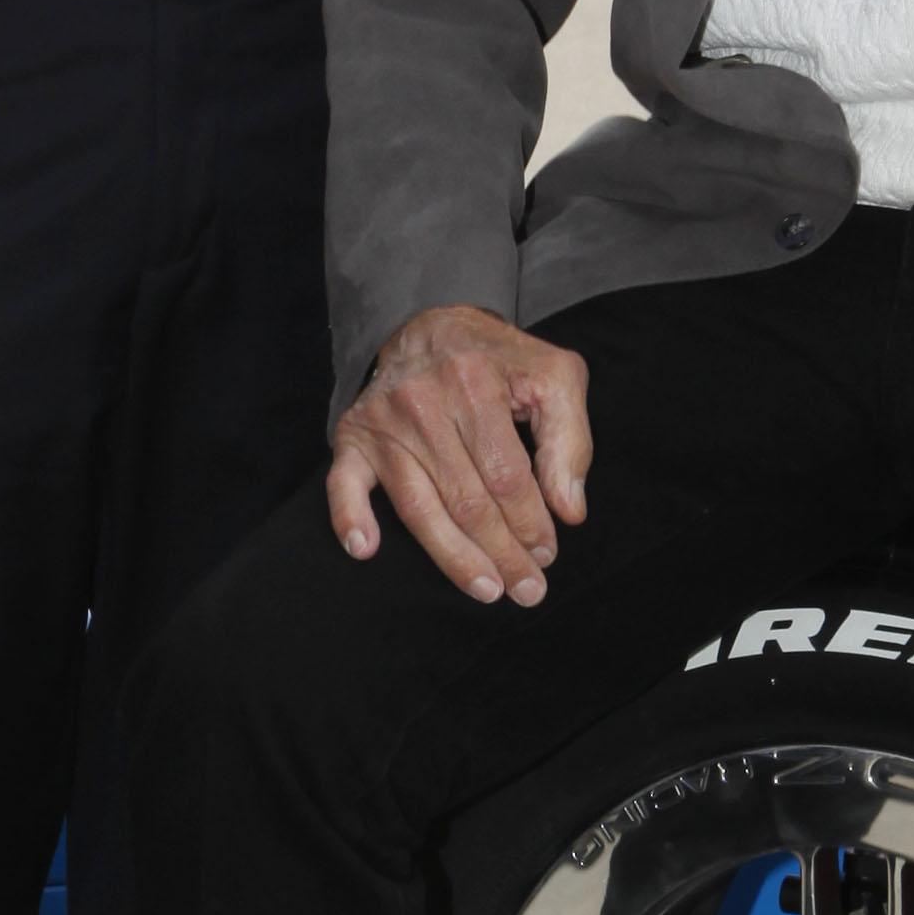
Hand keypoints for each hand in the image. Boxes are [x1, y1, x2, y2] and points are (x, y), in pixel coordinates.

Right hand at [327, 300, 592, 605]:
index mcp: (475, 382)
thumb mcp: (554, 377)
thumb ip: (569, 440)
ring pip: (418, 506)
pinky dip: (349, 518)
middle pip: (466, 498)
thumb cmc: (499, 359)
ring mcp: (384, 422)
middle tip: (527, 589)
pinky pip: (343, 484)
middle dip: (502, 552)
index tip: (547, 554)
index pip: (506, 474)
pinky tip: (365, 550)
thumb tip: (568, 511)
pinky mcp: (353, 437)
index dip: (530, 522)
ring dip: (453, 557)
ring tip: (487, 590)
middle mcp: (423, 401)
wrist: (430, 324)